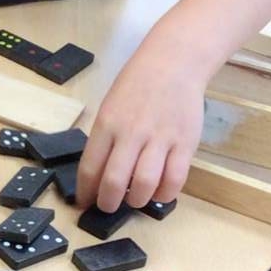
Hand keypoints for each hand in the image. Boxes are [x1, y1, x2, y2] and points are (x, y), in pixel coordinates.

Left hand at [77, 35, 206, 211]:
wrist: (173, 64)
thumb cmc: (136, 87)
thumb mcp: (110, 107)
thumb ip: (105, 139)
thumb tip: (98, 176)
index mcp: (107, 124)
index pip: (89, 168)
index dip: (85, 192)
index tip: (85, 203)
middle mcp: (131, 133)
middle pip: (114, 181)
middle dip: (107, 203)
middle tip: (108, 207)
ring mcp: (160, 138)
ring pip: (144, 184)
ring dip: (136, 201)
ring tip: (134, 199)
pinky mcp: (185, 143)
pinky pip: (174, 179)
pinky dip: (165, 194)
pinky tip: (159, 193)